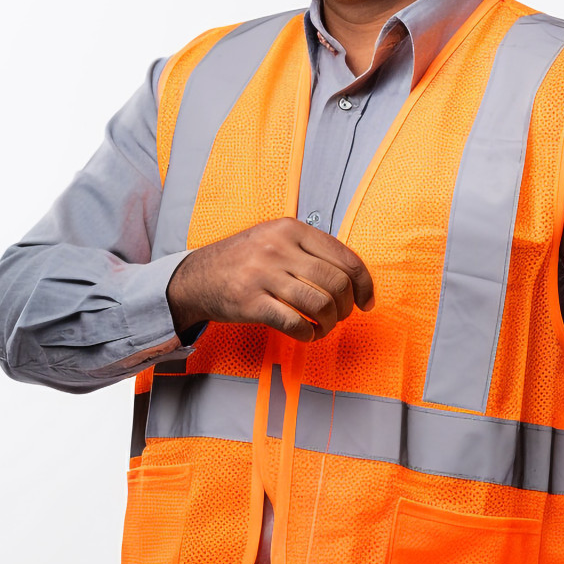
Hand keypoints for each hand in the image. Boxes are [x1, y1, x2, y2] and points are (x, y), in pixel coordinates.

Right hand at [166, 217, 375, 342]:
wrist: (197, 276)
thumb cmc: (246, 260)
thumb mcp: (277, 238)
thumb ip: (311, 250)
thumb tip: (354, 278)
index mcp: (291, 229)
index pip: (344, 258)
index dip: (364, 284)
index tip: (366, 302)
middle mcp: (278, 247)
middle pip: (336, 283)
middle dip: (346, 307)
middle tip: (340, 316)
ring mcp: (263, 275)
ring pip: (319, 304)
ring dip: (329, 324)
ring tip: (323, 328)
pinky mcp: (250, 302)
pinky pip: (294, 323)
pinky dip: (308, 335)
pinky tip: (306, 335)